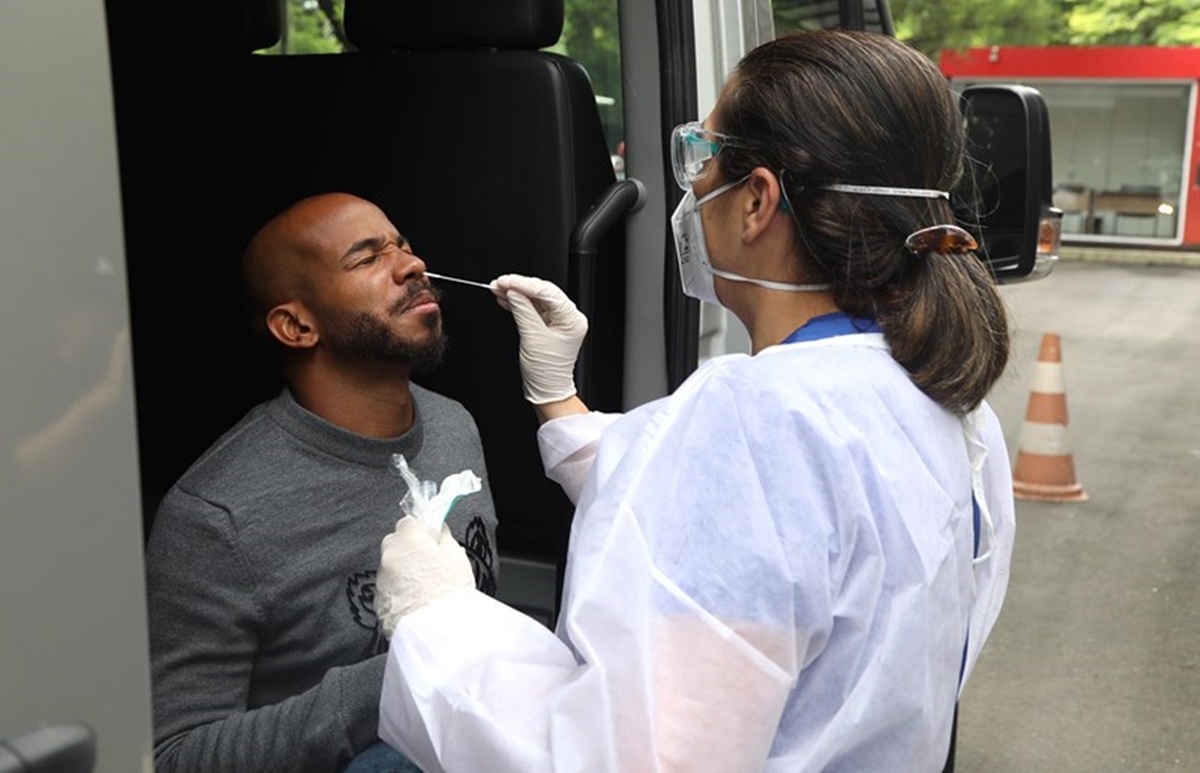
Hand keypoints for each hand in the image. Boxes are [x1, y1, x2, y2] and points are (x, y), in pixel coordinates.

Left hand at [375, 518, 474, 637]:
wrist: (435, 631)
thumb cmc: (449, 590)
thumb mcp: (456, 555)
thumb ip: (443, 537)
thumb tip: (437, 530)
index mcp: (408, 538)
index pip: (409, 521)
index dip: (422, 530)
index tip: (432, 540)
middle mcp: (389, 555)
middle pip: (395, 543)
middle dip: (409, 549)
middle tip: (429, 564)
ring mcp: (381, 579)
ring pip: (391, 567)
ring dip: (403, 572)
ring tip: (425, 587)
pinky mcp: (378, 602)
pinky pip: (389, 589)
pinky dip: (399, 591)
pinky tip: (416, 601)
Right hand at [490, 274, 588, 404]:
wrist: (547, 390)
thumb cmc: (546, 371)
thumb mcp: (532, 338)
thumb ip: (523, 311)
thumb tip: (513, 292)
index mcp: (572, 319)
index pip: (548, 292)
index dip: (524, 284)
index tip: (506, 281)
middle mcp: (569, 318)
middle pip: (543, 293)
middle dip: (519, 287)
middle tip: (498, 283)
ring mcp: (559, 321)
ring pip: (536, 299)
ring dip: (516, 294)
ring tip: (497, 289)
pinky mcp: (549, 326)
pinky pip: (533, 309)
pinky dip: (519, 304)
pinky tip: (505, 299)